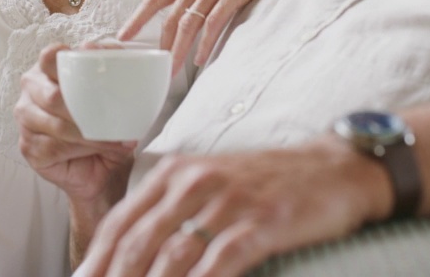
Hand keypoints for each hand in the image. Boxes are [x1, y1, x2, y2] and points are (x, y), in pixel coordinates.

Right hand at [15, 44, 136, 203]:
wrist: (102, 165)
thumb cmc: (104, 122)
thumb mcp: (112, 91)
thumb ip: (110, 68)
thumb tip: (108, 53)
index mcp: (48, 69)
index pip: (49, 56)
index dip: (66, 59)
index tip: (93, 66)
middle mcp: (32, 90)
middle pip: (52, 95)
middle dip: (85, 111)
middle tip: (113, 121)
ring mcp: (26, 119)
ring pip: (55, 125)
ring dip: (89, 135)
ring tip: (115, 141)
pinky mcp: (28, 146)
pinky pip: (53, 148)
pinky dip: (81, 151)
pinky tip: (97, 151)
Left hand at [80, 139, 391, 276]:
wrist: (333, 168)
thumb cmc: (266, 182)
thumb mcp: (209, 183)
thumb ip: (170, 210)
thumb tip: (132, 252)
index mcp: (174, 172)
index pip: (120, 221)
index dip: (95, 260)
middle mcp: (194, 182)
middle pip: (138, 242)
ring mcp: (228, 201)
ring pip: (172, 256)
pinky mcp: (261, 222)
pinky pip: (220, 261)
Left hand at [116, 0, 327, 72]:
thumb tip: (186, 17)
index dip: (138, 17)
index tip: (122, 36)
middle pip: (172, 16)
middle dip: (162, 46)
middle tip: (154, 69)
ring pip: (190, 21)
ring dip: (179, 49)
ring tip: (173, 71)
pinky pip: (215, 20)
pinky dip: (206, 41)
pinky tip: (200, 58)